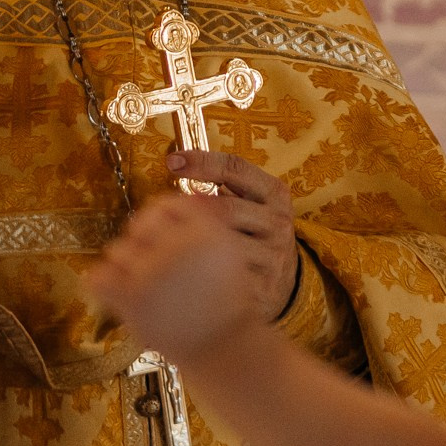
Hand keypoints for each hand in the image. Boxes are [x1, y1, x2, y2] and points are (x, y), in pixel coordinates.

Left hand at [87, 194, 267, 362]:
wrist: (223, 346)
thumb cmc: (227, 299)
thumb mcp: (230, 251)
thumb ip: (211, 219)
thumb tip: (193, 191)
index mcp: (204, 230)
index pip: (165, 203)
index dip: (161, 218)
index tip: (164, 235)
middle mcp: (176, 246)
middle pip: (138, 223)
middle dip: (144, 240)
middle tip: (154, 260)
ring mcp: (150, 273)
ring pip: (116, 250)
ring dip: (126, 264)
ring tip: (144, 282)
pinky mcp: (131, 300)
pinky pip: (97, 277)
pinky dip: (101, 281)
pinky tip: (118, 289)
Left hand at [168, 150, 304, 325]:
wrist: (284, 281)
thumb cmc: (253, 233)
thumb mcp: (251, 203)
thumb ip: (222, 187)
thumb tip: (177, 166)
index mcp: (274, 194)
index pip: (236, 169)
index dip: (202, 161)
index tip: (172, 161)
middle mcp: (278, 222)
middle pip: (227, 208)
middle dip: (191, 210)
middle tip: (161, 213)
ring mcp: (274, 255)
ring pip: (225, 244)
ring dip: (192, 243)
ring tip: (166, 242)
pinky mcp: (264, 285)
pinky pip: (225, 276)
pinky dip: (200, 271)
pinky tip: (184, 269)